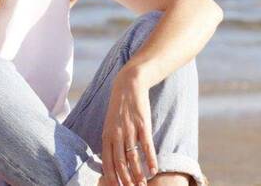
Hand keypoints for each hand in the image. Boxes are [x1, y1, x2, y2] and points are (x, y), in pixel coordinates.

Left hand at [100, 71, 157, 185]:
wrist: (129, 84)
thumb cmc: (119, 107)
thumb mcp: (110, 123)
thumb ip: (111, 140)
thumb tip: (112, 159)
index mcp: (107, 135)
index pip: (107, 161)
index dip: (111, 177)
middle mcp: (117, 134)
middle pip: (120, 163)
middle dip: (125, 180)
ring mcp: (130, 130)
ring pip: (133, 157)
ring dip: (138, 174)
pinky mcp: (143, 124)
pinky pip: (146, 146)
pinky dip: (150, 159)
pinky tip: (153, 170)